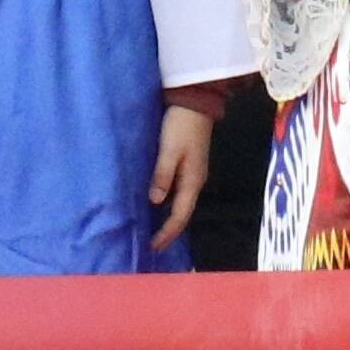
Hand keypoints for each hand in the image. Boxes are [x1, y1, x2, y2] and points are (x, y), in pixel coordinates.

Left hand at [150, 104, 212, 245]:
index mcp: (192, 181)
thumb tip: (156, 202)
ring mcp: (194, 173)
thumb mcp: (169, 150)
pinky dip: (170, 204)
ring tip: (155, 230)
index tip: (153, 246)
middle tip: (153, 245)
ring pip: (182, 204)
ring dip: (170, 219)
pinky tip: (160, 205)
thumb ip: (163, 175)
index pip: (180, 216)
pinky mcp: (189, 165)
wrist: (196, 102)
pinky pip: (180, 193)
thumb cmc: (181, 126)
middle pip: (183, 214)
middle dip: (170, 231)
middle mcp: (196, 181)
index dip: (167, 233)